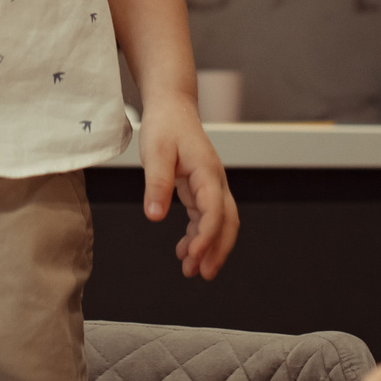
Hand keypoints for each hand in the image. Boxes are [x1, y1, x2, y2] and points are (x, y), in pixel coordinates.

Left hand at [136, 93, 237, 278]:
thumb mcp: (156, 152)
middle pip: (227, 221)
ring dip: (209, 247)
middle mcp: (214, 181)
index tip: (193, 255)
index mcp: (207, 172)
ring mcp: (210, 186)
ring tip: (191, 269)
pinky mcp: (201, 189)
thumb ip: (157, 184)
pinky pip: (206, 218)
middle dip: (218, 249)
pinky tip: (184, 249)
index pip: (214, 210)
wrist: (172, 107)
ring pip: (219, 223)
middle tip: (202, 273)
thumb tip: (154, 216)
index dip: (206, 236)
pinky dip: (198, 236)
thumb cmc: (165, 126)